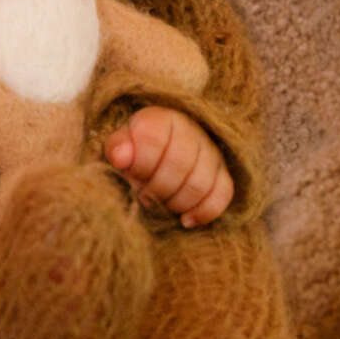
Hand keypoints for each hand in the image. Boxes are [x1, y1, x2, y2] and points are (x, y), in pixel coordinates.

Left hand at [105, 106, 232, 227]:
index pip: (154, 139)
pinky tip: (185, 219)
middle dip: (156, 188)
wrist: (157, 155)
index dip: (141, 164)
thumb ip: (117, 148)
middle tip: (143, 194)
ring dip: (175, 202)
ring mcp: (210, 151)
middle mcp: (191, 130)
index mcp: (161, 119)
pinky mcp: (222, 173)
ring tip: (160, 204)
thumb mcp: (120, 146)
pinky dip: (203, 212)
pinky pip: (222, 194)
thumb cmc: (134, 152)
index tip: (131, 174)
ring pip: (199, 183)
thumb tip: (120, 158)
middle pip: (179, 164)